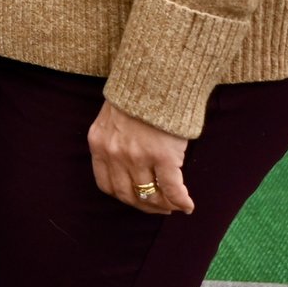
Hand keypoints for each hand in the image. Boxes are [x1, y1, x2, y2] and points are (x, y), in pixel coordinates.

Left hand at [88, 99, 194, 214]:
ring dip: (164, 205)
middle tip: (159, 207)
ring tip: (175, 205)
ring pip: (150, 195)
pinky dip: (181, 202)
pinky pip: (172, 189)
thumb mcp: (111, 119)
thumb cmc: (136, 97)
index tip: (137, 199)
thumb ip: (113, 141)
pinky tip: (188, 206)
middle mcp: (115, 154)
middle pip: (127, 194)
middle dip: (144, 205)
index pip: (106, 184)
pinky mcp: (163, 157)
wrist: (153, 78)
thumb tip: (125, 165)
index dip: (124, 196)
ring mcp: (138, 157)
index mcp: (99, 144)